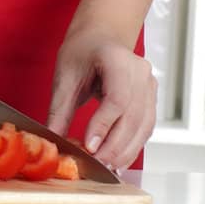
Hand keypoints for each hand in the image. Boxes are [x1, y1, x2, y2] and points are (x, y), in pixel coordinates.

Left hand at [46, 25, 154, 169]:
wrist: (101, 36)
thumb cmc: (83, 50)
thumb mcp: (65, 75)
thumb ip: (59, 109)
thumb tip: (53, 139)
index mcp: (117, 59)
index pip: (117, 99)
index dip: (104, 126)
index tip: (89, 147)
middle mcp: (140, 71)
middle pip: (132, 116)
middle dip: (114, 145)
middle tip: (95, 164)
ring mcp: (150, 85)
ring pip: (143, 126)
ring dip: (125, 151)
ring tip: (106, 167)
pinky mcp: (151, 98)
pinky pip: (145, 127)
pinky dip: (132, 146)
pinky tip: (118, 159)